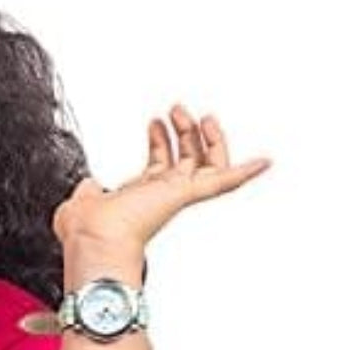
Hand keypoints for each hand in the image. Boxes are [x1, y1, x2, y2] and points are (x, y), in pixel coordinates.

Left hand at [53, 104, 271, 253]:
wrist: (93, 239)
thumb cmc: (85, 229)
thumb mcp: (83, 201)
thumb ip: (90, 191)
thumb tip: (90, 186)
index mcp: (138, 198)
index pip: (160, 167)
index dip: (160, 141)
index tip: (156, 122)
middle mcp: (160, 198)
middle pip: (188, 160)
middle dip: (183, 130)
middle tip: (176, 110)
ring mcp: (175, 196)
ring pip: (206, 163)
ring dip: (202, 135)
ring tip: (191, 114)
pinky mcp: (185, 195)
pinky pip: (223, 182)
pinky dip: (245, 171)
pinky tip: (265, 161)